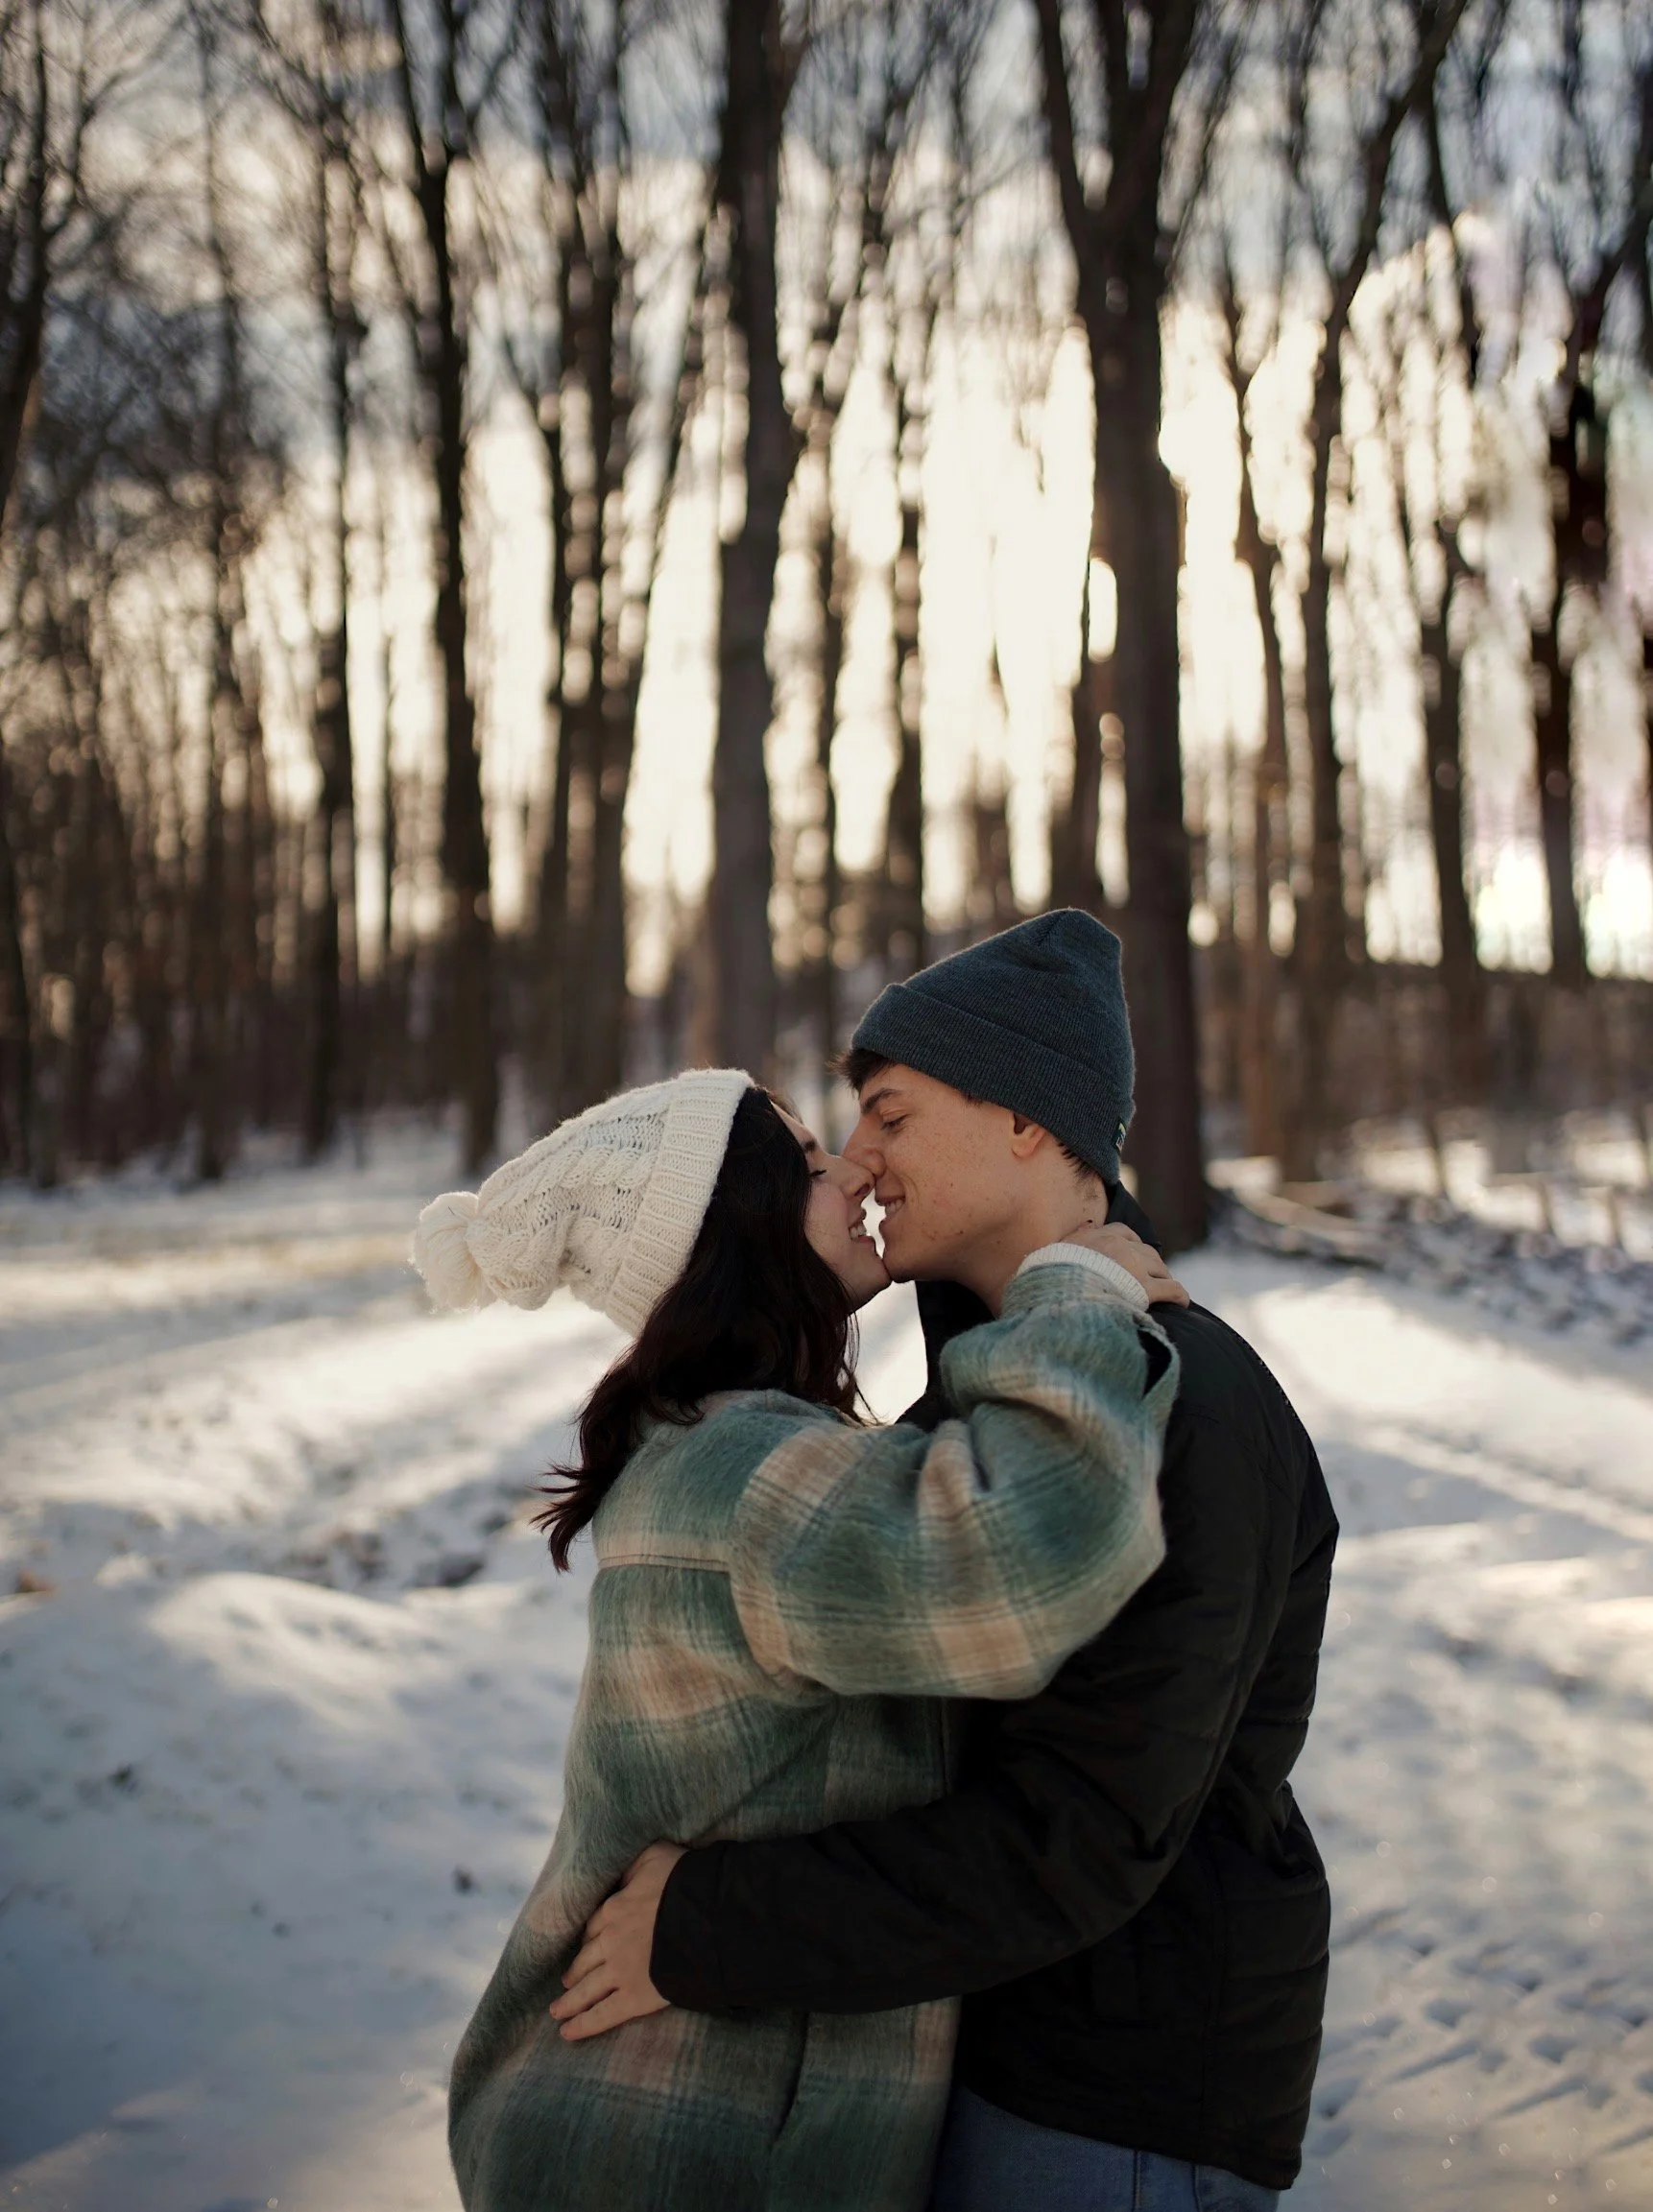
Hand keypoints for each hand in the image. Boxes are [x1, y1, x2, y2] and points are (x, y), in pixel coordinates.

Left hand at [549, 1840, 684, 2041]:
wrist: (709, 1917)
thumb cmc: (686, 1882)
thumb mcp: (655, 1855)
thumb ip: (633, 1861)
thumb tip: (621, 1862)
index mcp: (615, 1908)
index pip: (593, 1927)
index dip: (588, 1938)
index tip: (585, 1946)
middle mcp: (611, 1941)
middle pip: (586, 1959)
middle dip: (574, 1972)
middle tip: (566, 1982)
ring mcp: (620, 1971)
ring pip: (587, 1989)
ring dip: (569, 2002)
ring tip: (556, 2012)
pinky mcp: (635, 1997)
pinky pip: (602, 2014)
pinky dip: (583, 2025)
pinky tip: (567, 2033)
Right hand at [1059, 1219, 1189, 1307]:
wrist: (1058, 1295)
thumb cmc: (1052, 1277)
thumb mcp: (1058, 1250)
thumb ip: (1077, 1237)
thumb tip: (1088, 1223)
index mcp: (1098, 1236)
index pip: (1123, 1232)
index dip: (1131, 1243)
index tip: (1133, 1253)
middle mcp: (1120, 1247)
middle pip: (1146, 1251)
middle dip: (1151, 1264)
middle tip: (1152, 1277)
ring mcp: (1134, 1267)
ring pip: (1160, 1268)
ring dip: (1164, 1278)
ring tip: (1166, 1291)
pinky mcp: (1145, 1289)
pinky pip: (1172, 1289)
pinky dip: (1179, 1296)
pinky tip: (1182, 1303)